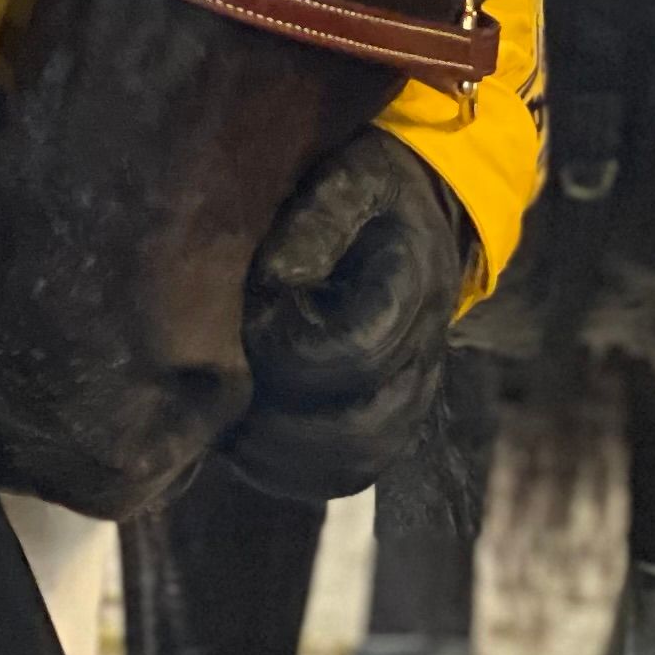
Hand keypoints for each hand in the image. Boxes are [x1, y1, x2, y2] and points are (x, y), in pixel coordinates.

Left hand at [222, 129, 468, 500]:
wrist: (433, 215)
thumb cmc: (377, 195)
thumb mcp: (353, 181)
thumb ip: (317, 222)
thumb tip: (274, 279)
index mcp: (411, 294)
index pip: (351, 353)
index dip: (286, 349)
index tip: (247, 322)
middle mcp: (420, 357)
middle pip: (357, 431)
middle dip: (276, 426)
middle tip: (221, 401)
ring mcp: (411, 395)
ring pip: (355, 465)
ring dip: (282, 459)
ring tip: (227, 432)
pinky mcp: (393, 417)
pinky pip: (351, 471)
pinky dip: (295, 473)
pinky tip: (249, 447)